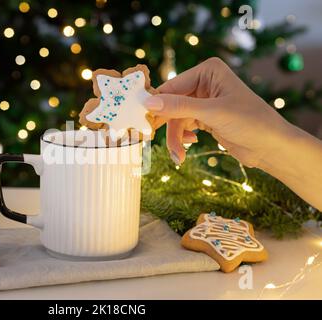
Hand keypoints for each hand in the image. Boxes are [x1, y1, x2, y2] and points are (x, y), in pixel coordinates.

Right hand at [144, 57, 290, 167]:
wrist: (271, 147)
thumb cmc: (250, 122)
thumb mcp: (212, 113)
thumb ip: (179, 107)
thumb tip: (149, 103)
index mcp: (208, 71)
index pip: (172, 86)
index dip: (156, 104)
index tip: (140, 120)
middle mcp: (204, 83)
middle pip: (171, 104)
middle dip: (167, 125)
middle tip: (152, 140)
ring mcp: (203, 102)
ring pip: (176, 119)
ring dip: (175, 138)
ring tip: (178, 155)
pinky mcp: (204, 118)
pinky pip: (183, 127)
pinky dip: (182, 138)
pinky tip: (188, 146)